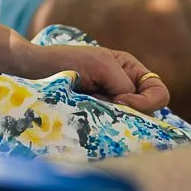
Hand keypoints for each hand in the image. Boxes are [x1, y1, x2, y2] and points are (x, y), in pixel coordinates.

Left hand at [26, 40, 169, 115]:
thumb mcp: (101, 65)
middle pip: (147, 112)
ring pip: (127, 122)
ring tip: (88, 106)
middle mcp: (124, 88)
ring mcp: (109, 105)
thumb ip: (124, 84)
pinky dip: (99, 124)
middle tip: (100, 104)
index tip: (120, 101)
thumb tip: (132, 108)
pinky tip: (84, 114)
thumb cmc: (66, 62)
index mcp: (130, 70)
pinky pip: (109, 129)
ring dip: (110, 117)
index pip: (158, 92)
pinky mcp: (95, 118)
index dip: (146, 101)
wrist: (32, 71)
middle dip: (127, 111)